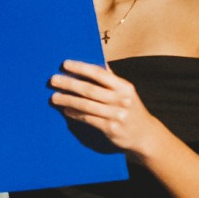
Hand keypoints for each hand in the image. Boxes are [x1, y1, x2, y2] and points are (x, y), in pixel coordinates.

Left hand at [49, 61, 164, 158]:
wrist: (145, 135)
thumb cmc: (131, 110)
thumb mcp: (127, 93)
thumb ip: (112, 80)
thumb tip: (101, 63)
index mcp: (124, 87)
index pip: (99, 73)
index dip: (81, 67)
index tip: (65, 64)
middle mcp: (121, 100)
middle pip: (90, 89)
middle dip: (69, 83)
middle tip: (53, 80)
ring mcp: (116, 115)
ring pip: (86, 105)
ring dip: (68, 100)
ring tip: (54, 97)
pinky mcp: (110, 129)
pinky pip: (88, 119)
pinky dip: (75, 114)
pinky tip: (66, 110)